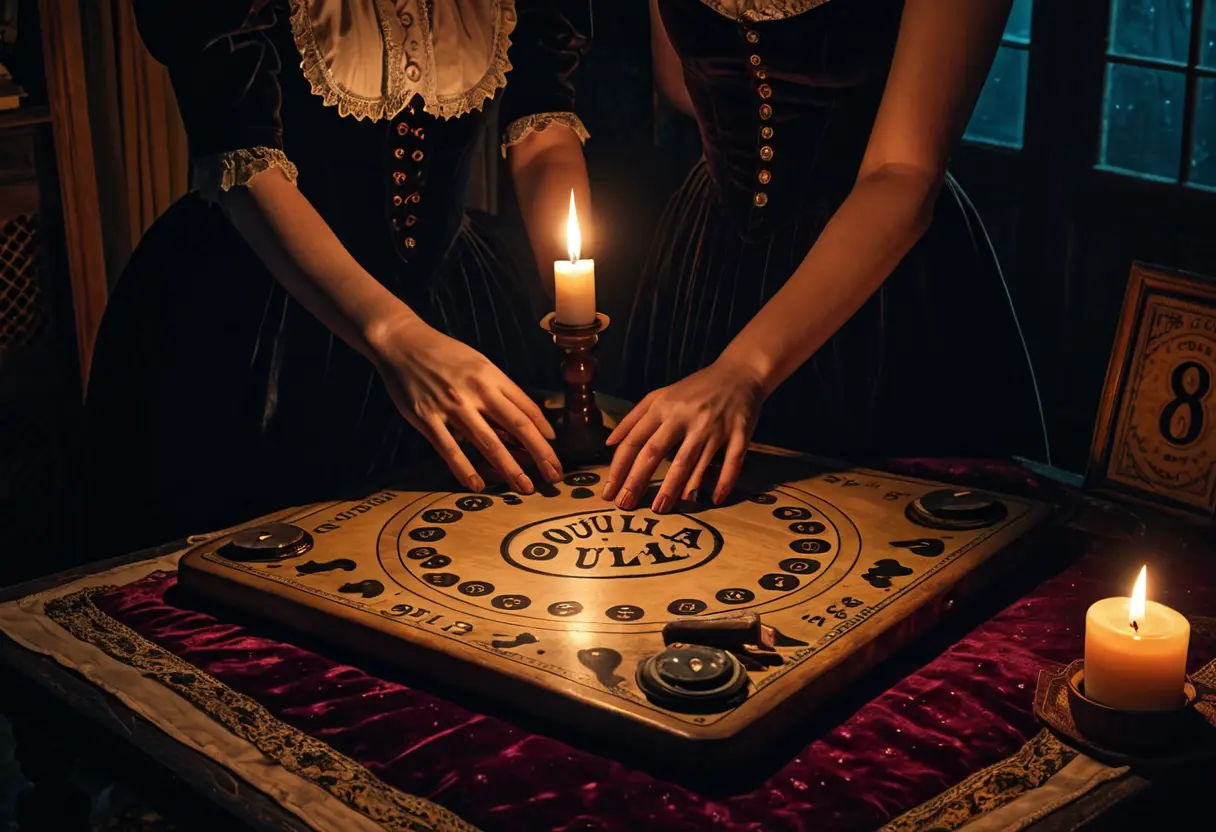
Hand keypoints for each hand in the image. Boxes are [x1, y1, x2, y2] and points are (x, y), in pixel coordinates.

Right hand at [368, 313, 561, 492]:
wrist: (402, 342)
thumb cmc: (444, 354)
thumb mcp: (478, 363)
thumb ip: (498, 389)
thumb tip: (522, 418)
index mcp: (491, 376)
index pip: (526, 408)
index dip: (544, 432)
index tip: (554, 451)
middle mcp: (476, 390)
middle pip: (517, 426)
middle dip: (540, 454)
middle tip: (554, 476)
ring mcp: (451, 405)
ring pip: (488, 442)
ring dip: (510, 468)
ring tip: (525, 487)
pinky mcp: (427, 417)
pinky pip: (449, 449)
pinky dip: (464, 469)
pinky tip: (477, 485)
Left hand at [601, 359, 765, 511]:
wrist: (740, 372)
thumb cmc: (695, 388)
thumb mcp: (661, 395)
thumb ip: (634, 418)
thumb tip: (609, 444)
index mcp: (663, 408)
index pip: (635, 440)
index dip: (619, 467)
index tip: (608, 491)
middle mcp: (686, 417)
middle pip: (656, 451)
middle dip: (638, 480)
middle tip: (626, 504)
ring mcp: (713, 426)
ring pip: (690, 461)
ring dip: (675, 487)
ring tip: (661, 508)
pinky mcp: (739, 433)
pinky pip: (731, 462)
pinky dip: (723, 481)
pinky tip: (714, 499)